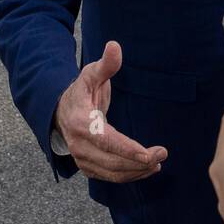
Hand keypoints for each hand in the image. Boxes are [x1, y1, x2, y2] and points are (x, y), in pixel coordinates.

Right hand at [54, 40, 167, 181]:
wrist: (61, 111)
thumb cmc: (81, 91)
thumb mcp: (91, 74)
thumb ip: (106, 64)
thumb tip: (115, 46)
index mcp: (80, 122)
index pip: (106, 140)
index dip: (127, 149)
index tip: (148, 154)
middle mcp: (78, 144)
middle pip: (111, 161)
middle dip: (138, 161)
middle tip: (162, 154)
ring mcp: (81, 158)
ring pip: (111, 173)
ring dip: (136, 171)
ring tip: (157, 163)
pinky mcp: (87, 166)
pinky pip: (108, 177)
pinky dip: (128, 176)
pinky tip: (145, 169)